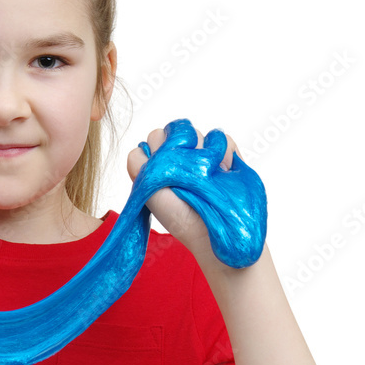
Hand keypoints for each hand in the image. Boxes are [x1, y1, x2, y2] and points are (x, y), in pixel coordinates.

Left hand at [126, 120, 263, 270]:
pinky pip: (222, 138)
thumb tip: (141, 147)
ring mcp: (203, 159)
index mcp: (161, 168)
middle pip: (175, 131)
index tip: (165, 167)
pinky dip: (223, 152)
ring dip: (201, 151)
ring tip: (207, 175)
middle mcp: (181, 161)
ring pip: (197, 133)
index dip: (159, 149)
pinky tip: (223, 172)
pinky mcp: (226, 158)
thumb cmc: (180, 218)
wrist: (216, 232)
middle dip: (179, 145)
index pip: (155, 138)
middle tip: (186, 171)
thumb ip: (138, 167)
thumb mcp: (150, 194)